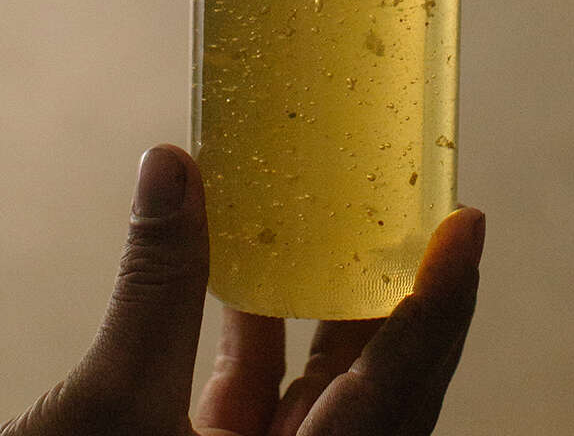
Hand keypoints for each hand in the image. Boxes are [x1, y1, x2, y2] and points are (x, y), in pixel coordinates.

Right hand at [0, 144, 483, 435]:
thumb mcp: (108, 408)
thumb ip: (152, 288)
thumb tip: (170, 165)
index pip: (398, 390)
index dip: (439, 304)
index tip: (466, 221)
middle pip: (380, 383)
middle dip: (398, 290)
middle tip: (416, 199)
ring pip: (325, 386)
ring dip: (325, 300)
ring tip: (341, 212)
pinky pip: (265, 395)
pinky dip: (260, 330)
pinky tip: (243, 265)